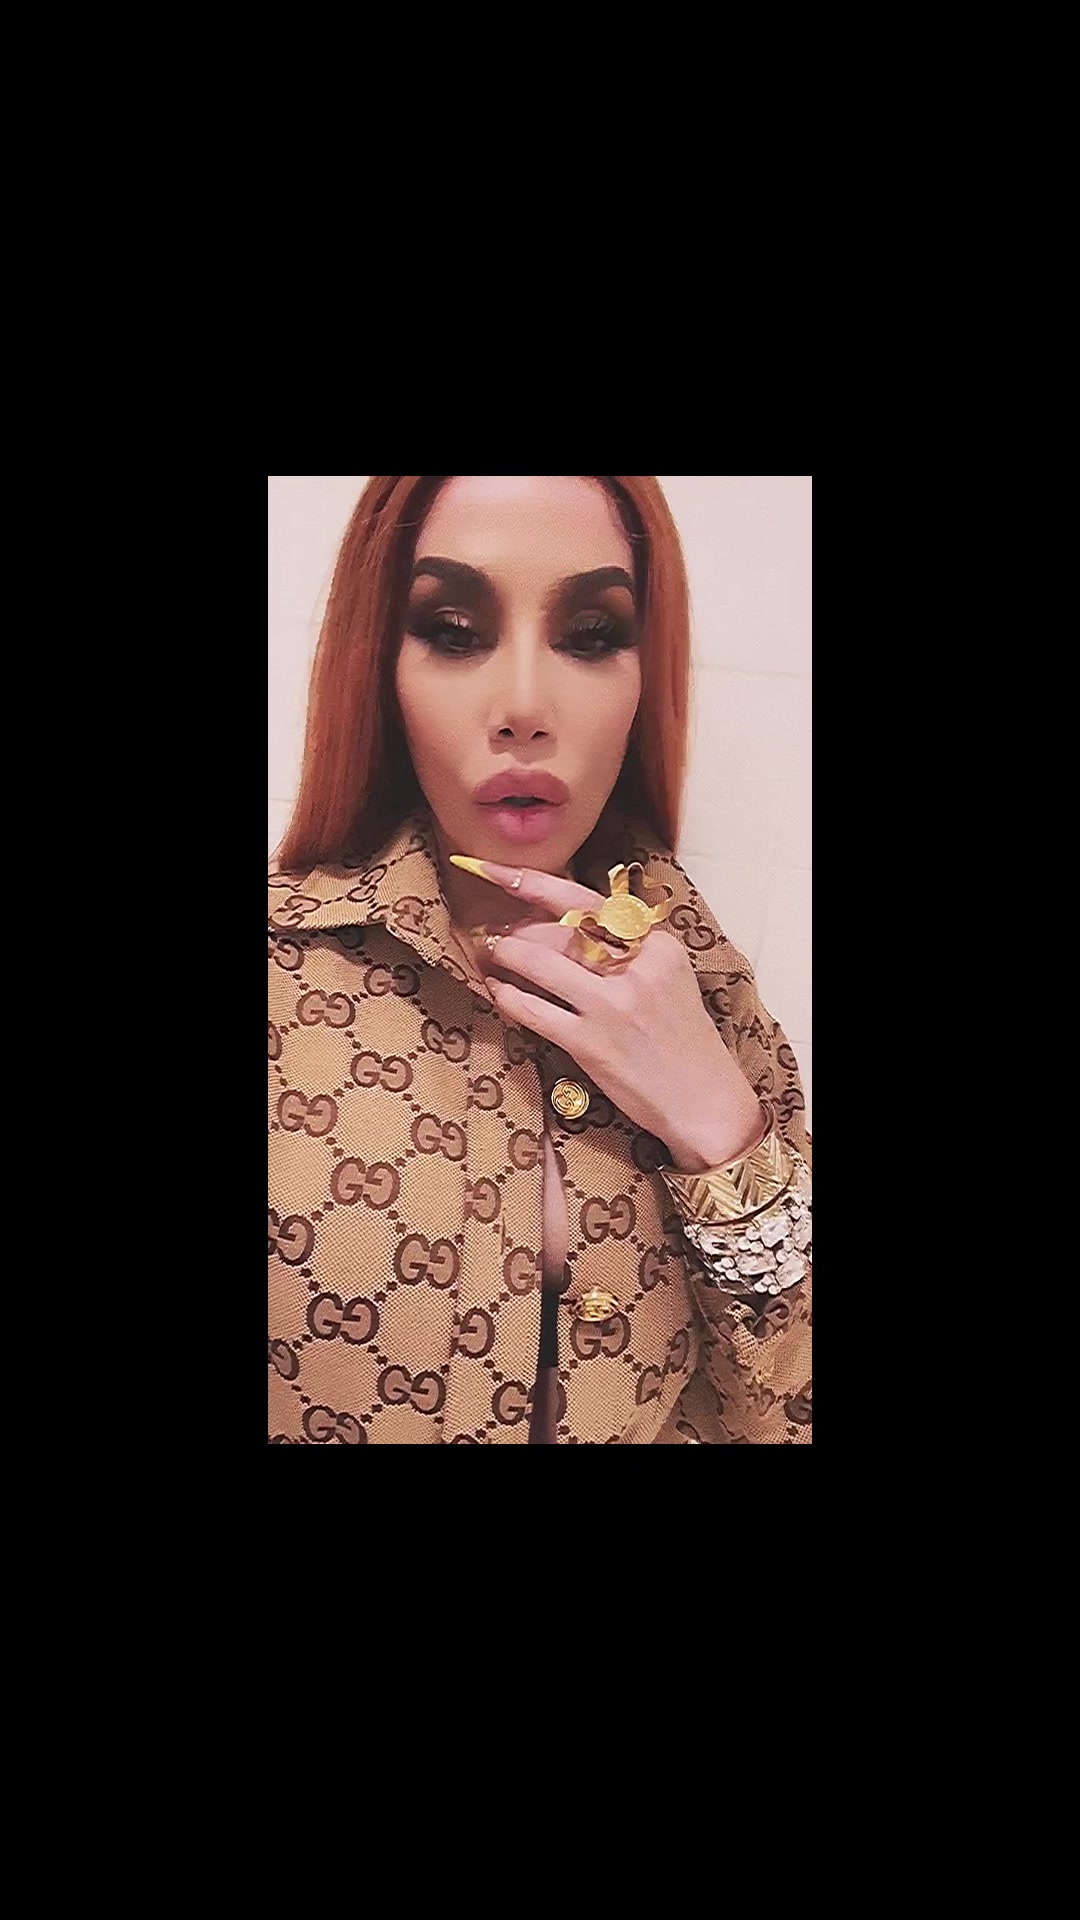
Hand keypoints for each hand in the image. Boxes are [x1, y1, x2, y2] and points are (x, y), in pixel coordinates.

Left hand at [458, 858, 764, 1170]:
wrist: (704, 1101)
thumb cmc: (684, 1042)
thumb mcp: (671, 981)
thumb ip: (630, 951)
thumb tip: (569, 928)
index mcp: (659, 946)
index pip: (589, 900)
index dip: (537, 883)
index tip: (502, 873)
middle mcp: (637, 968)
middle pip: (561, 927)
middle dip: (518, 926)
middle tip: (493, 929)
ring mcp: (612, 1005)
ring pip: (540, 962)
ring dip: (505, 954)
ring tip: (488, 953)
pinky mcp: (591, 1043)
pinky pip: (534, 1010)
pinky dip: (508, 997)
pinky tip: (497, 991)